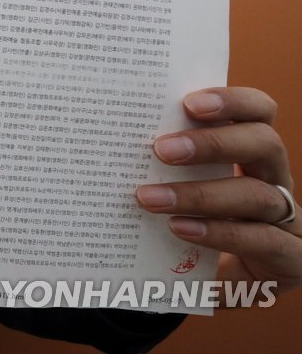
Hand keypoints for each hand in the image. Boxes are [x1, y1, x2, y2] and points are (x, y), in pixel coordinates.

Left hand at [136, 87, 301, 300]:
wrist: (211, 291)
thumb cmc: (187, 229)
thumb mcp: (177, 188)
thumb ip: (162, 164)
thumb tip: (110, 138)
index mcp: (252, 154)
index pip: (259, 112)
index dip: (233, 102)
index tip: (189, 103)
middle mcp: (275, 181)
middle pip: (265, 144)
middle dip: (213, 143)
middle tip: (161, 149)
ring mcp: (289, 220)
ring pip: (257, 195)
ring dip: (200, 194)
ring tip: (151, 198)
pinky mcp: (291, 260)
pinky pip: (262, 240)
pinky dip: (219, 233)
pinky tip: (179, 229)